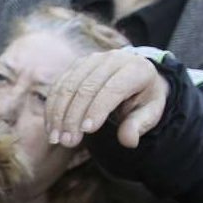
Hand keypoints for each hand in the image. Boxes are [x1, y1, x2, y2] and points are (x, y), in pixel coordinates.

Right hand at [45, 50, 168, 148]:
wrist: (135, 76)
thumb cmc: (143, 98)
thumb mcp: (151, 112)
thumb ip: (139, 125)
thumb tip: (129, 141)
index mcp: (136, 69)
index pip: (112, 89)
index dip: (97, 109)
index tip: (86, 131)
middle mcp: (112, 60)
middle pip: (86, 88)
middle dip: (74, 117)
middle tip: (68, 141)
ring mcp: (91, 60)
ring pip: (68, 87)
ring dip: (58, 114)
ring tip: (55, 138)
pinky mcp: (75, 66)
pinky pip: (58, 86)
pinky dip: (52, 108)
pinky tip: (51, 127)